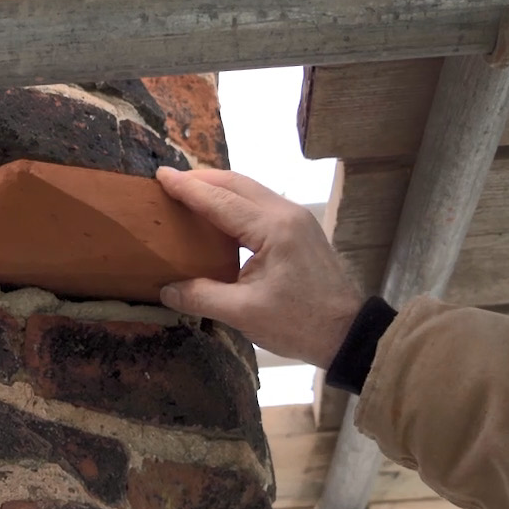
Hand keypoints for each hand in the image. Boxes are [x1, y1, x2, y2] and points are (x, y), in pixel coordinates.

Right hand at [157, 167, 363, 366]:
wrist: (348, 333)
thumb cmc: (300, 323)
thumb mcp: (244, 313)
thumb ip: (201, 296)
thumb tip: (166, 289)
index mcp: (273, 228)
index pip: (221, 201)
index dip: (188, 189)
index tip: (160, 176)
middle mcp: (286, 213)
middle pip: (238, 183)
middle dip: (202, 179)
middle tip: (170, 181)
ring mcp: (297, 219)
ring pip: (251, 191)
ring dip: (220, 188)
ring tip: (190, 193)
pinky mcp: (300, 230)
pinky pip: (261, 204)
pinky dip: (235, 202)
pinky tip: (219, 214)